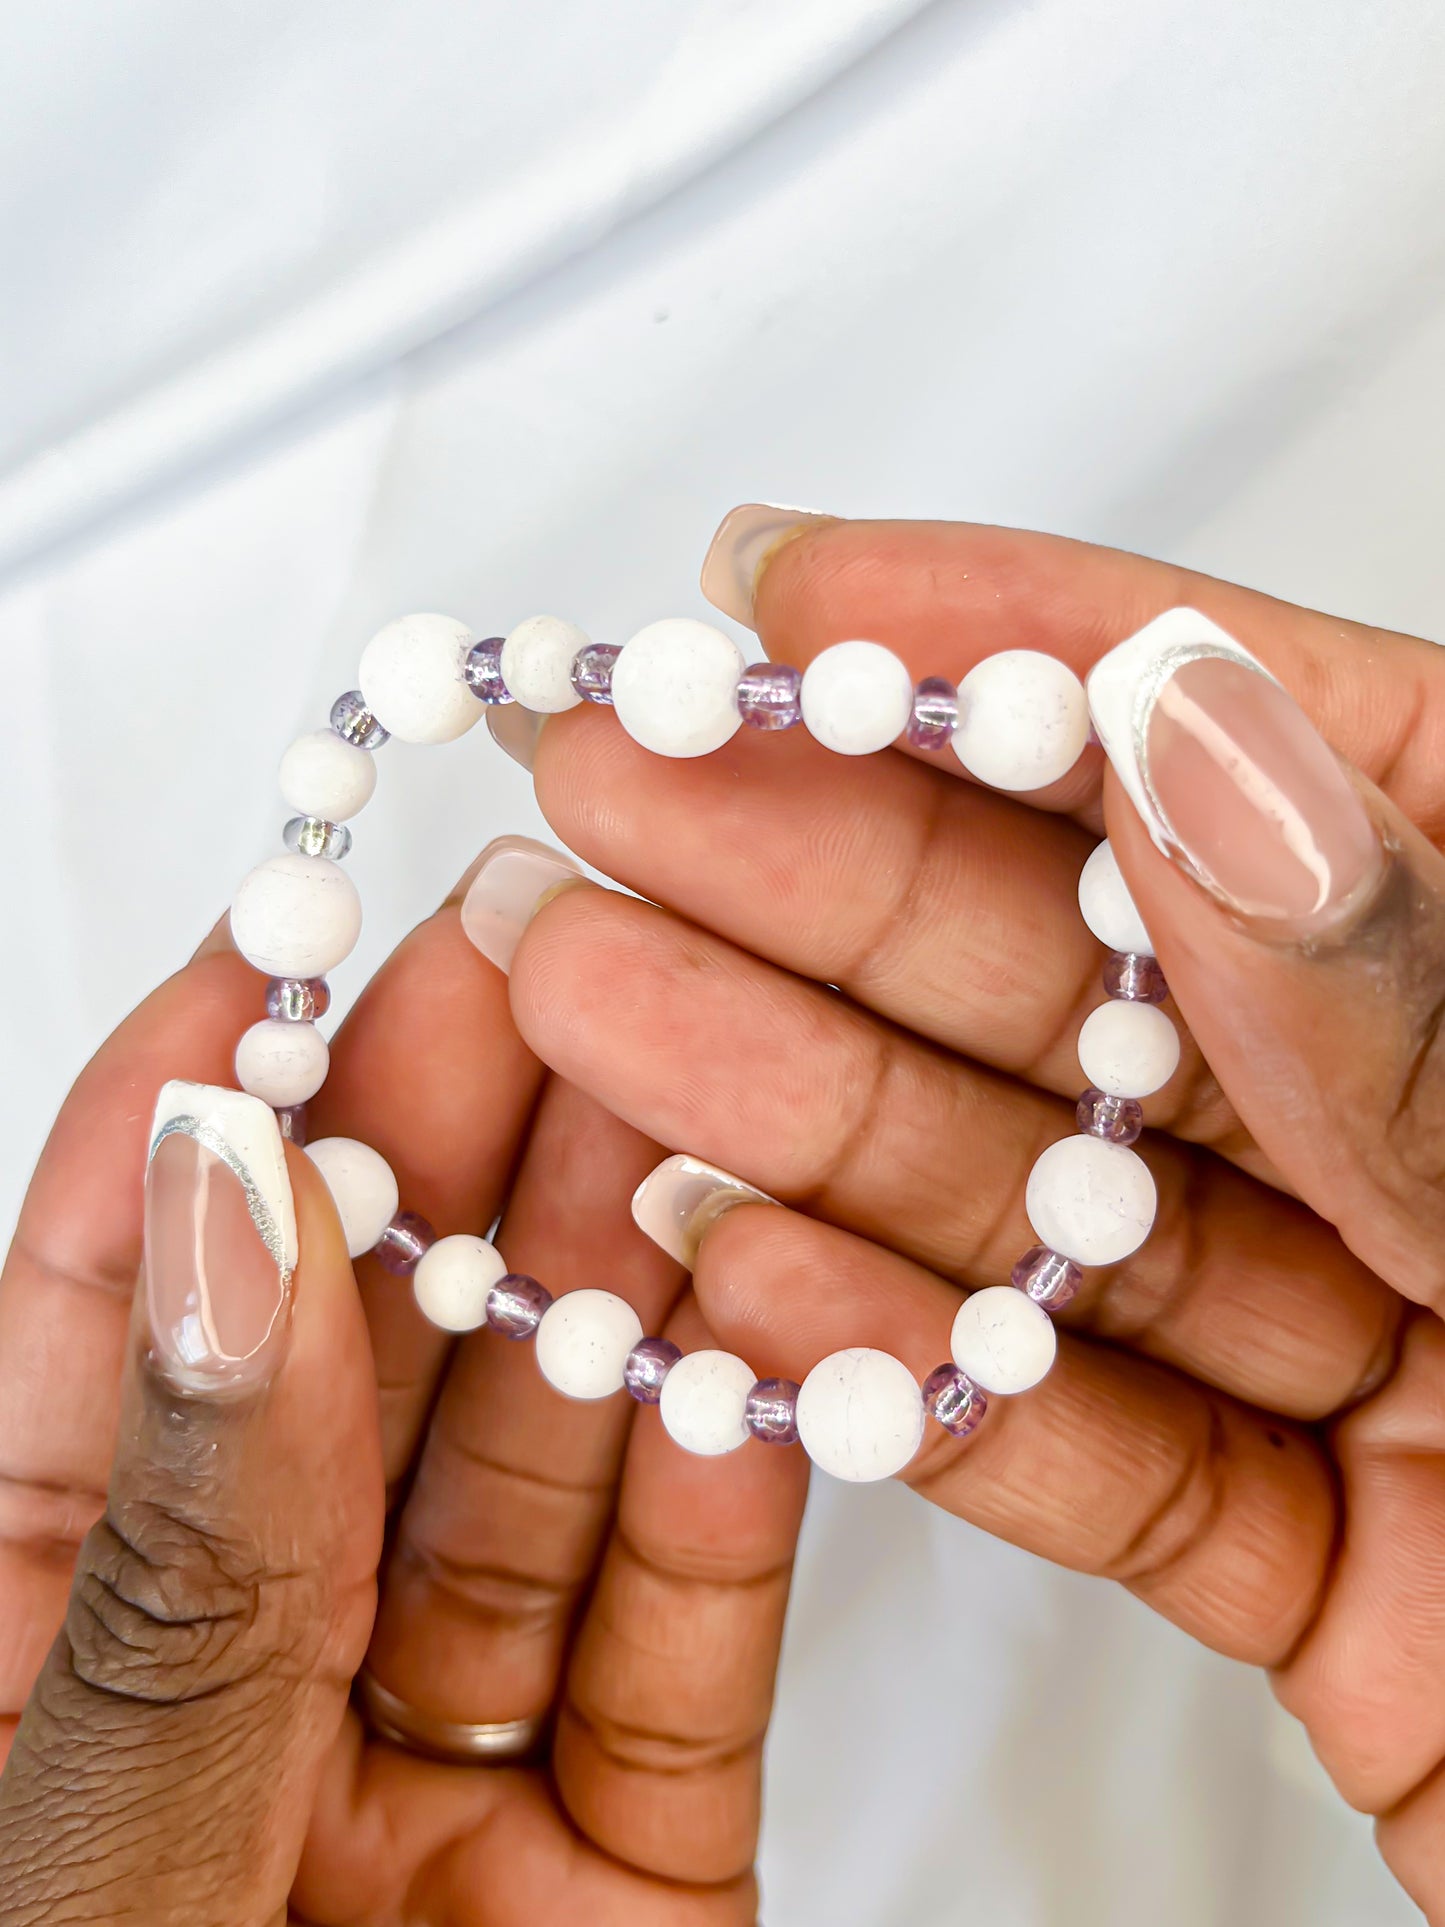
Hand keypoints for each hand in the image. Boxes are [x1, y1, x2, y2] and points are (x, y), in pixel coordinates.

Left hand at [0, 883, 804, 1923]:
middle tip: (526, 973)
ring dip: (612, 1301)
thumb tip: (235, 1225)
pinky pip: (684, 1677)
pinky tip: (760, 1361)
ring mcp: (444, 1792)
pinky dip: (731, 1520)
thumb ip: (191, 1577)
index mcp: (39, 1677)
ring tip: (678, 1116)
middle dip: (442, 1165)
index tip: (263, 962)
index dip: (180, 1142)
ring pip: (541, 1497)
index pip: (106, 1354)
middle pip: (354, 1385)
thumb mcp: (86, 1870)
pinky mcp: (633, 1884)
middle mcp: (249, 1710)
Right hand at [502, 518, 1444, 1918]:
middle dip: (842, 880)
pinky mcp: (1331, 1574)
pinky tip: (745, 1273)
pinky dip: (922, 1384)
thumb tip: (1195, 737)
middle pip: (1132, 980)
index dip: (1038, 647)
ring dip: (814, 1120)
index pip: (1317, 755)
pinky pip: (1105, 1456)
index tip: (806, 595)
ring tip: (608, 1010)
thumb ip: (1402, 1019)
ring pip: (1074, 1214)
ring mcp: (1403, 1364)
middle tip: (625, 793)